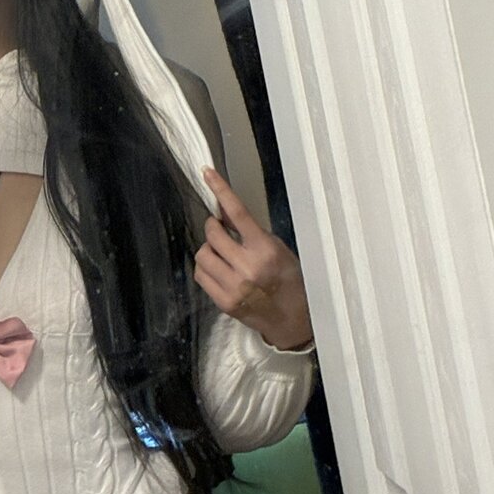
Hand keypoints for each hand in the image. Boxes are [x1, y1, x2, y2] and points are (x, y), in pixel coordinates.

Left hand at [194, 167, 312, 350]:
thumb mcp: (277, 248)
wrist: (292, 319)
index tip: (207, 174)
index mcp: (265, 250)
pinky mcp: (223, 302)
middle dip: (214, 226)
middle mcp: (247, 267)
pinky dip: (206, 267)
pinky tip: (219, 269)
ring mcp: (233, 287)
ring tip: (223, 254)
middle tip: (221, 229)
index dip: (221, 190)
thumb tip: (225, 210)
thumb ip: (250, 231)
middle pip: (213, 233)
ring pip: (202, 253)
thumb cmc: (289, 280)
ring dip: (209, 248)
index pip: (238, 213)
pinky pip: (200, 274)